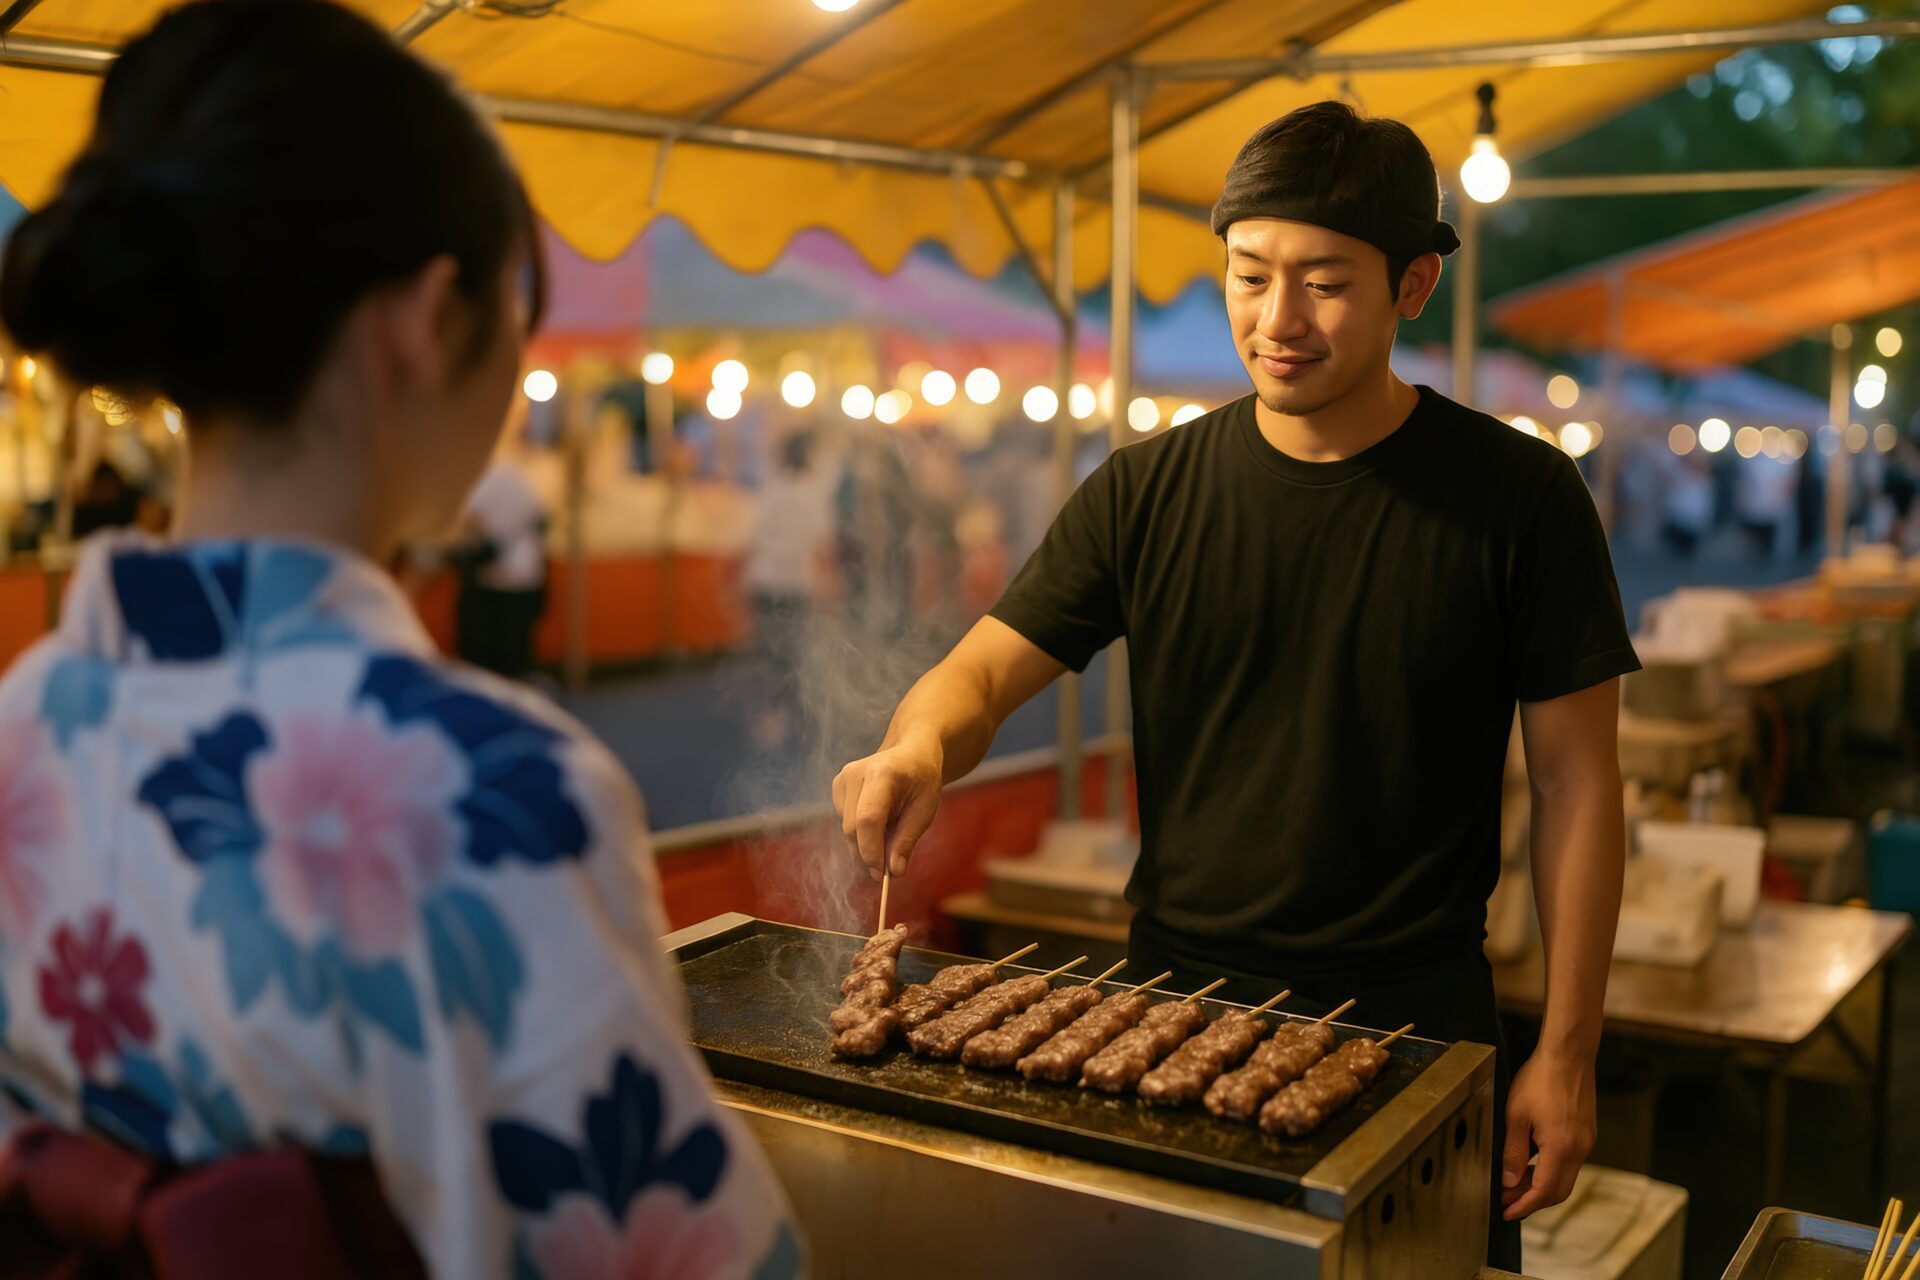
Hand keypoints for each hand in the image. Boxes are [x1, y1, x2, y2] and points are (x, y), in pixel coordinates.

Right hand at [832, 738, 943, 880]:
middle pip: (853, 828)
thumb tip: (893, 872)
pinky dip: (860, 833)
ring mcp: (843, 779)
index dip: (871, 851)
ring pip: (846, 830)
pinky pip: (844, 823)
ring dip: (865, 845)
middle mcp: (856, 773)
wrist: (910, 752)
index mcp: (883, 773)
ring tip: (890, 833)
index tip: (882, 874)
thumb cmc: (921, 779)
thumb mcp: (925, 809)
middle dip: (869, 854)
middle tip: (889, 869)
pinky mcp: (837, 787)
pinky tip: (879, 822)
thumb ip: (907, 840)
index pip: (868, 819)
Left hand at [1501, 1050, 1595, 1220]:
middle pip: (1557, 1191)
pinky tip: (1532, 1164)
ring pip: (1565, 1178)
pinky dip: (1551, 1171)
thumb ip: (1513, 1153)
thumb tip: (1509, 1183)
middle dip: (1531, 1201)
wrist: (1569, 1055)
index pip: (1543, 1192)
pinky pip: (1570, 1163)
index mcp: (1562, 1149)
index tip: (1506, 1213)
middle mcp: (1579, 1150)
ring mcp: (1586, 1142)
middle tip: (1507, 1201)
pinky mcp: (1586, 1133)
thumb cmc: (1540, 1079)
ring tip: (1514, 1184)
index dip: (1523, 1206)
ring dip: (1541, 1186)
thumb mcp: (1516, 1116)